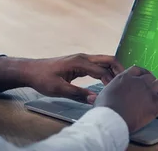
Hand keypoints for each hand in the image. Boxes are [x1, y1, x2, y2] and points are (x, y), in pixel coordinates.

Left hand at [0, 54, 124, 103]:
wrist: (31, 70)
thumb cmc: (43, 79)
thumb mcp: (58, 89)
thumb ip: (78, 94)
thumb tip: (95, 99)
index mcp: (79, 62)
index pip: (102, 70)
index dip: (111, 81)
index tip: (116, 92)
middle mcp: (84, 57)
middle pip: (108, 59)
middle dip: (119, 69)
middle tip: (127, 82)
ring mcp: (82, 59)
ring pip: (104, 61)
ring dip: (113, 70)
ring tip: (120, 83)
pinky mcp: (80, 63)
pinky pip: (98, 65)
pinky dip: (106, 71)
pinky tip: (108, 81)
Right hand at [95, 66, 157, 132]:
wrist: (110, 119)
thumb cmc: (103, 111)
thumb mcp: (101, 97)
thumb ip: (105, 93)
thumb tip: (95, 98)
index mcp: (125, 77)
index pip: (138, 70)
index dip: (143, 73)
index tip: (145, 77)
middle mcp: (138, 81)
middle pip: (151, 77)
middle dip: (152, 83)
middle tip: (153, 89)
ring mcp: (148, 91)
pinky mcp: (156, 103)